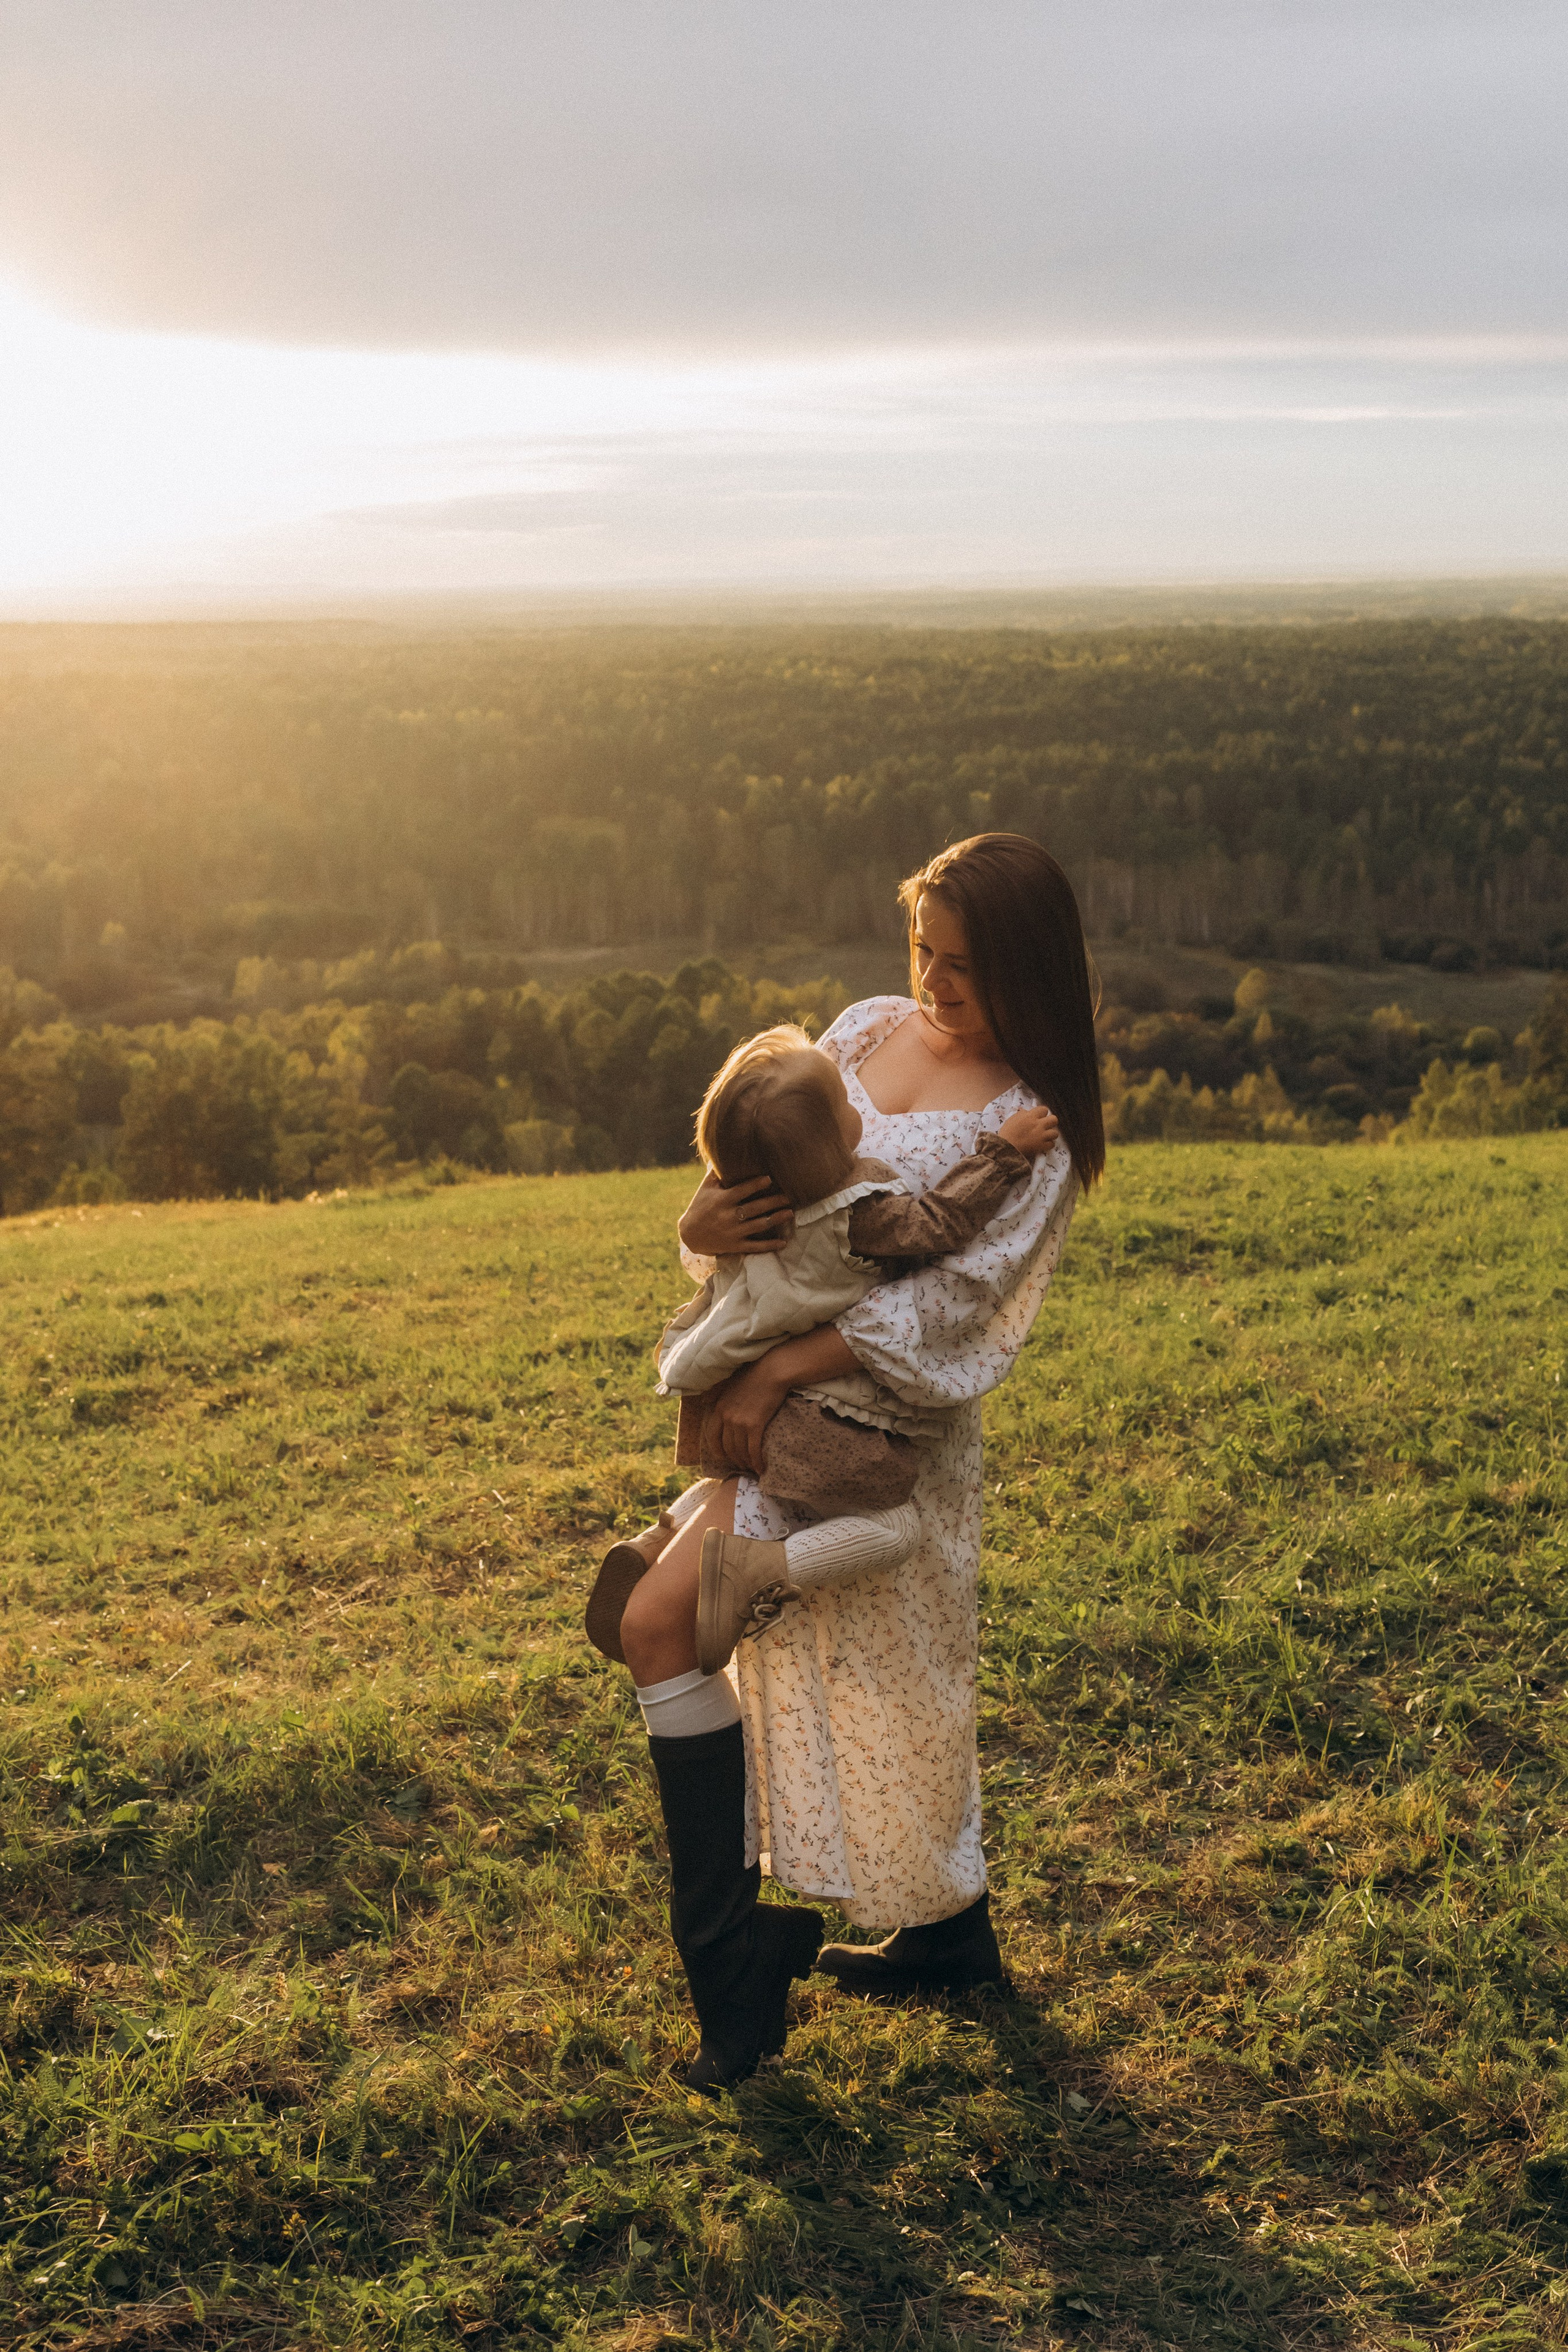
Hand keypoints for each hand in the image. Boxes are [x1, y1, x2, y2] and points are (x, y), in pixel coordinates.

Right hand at [678, 1169, 794, 1256]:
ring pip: (758, 1226)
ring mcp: (733, 1232)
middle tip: (789, 1196)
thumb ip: (716, 1172)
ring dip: (775, 1219)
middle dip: (773, 1202)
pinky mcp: (735, 1246)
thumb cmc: (700, 1206)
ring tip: (790, 1213)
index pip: (742, 1190)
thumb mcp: (705, 1188)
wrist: (689, 1235)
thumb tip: (721, 1151)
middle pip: (755, 1208)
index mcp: (722, 1200)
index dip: (756, 1185)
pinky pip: (755, 1247)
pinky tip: (783, 1242)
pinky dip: (769, 1245)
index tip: (770, 1179)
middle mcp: (728, 1216)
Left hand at [702, 1359, 789, 1477]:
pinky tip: (761, 1468)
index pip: (711, 1436)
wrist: (772, 1371)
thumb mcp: (731, 1386)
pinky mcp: (755, 1425)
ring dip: (746, 1463)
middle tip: (742, 1465)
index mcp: (718, 1408)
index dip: (717, 1450)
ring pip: (739, 1451)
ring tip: (752, 1468)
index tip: (724, 1457)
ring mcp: (739, 1422)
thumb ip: (722, 1398)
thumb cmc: (754, 1376)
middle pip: (727, 1447)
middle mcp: (726, 1417)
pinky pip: (753, 1450)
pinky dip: (756, 1462)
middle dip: (734, 1459)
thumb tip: (707, 1402)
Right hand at [996, 1104, 1059, 1157]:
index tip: (1039, 1116)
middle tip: (1045, 1125)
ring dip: (1051, 1134)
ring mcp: (1041, 1136)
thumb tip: (1027, 1112)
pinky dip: (1048, 1144)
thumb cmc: (1007, 1133)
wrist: (1006, 1147)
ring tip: (1045, 1136)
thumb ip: (1022, 1114)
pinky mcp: (1042, 1146)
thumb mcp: (1013, 1119)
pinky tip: (1043, 1144)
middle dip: (1051, 1122)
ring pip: (1055, 1133)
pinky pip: (1052, 1144)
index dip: (1042, 1113)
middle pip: (1054, 1119)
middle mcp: (1039, 1125)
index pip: (1044, 1109)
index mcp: (1031, 1116)